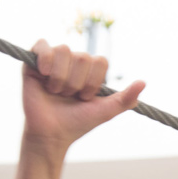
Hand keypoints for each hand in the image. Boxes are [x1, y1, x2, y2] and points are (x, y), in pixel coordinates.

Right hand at [22, 39, 144, 153]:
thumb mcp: (107, 111)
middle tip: (68, 96)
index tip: (86, 97)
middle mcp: (72, 62)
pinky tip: (44, 75)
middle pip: (83, 57)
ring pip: (64, 51)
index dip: (94, 81)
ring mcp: (53, 61)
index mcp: (90, 71)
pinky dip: (45, 60)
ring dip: (62, 78)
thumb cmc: (78, 122)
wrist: (52, 133)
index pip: (100, 61)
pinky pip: (42, 45)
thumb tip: (144, 82)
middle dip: (77, 83)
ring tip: (55, 92)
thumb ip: (126, 98)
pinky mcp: (33, 62)